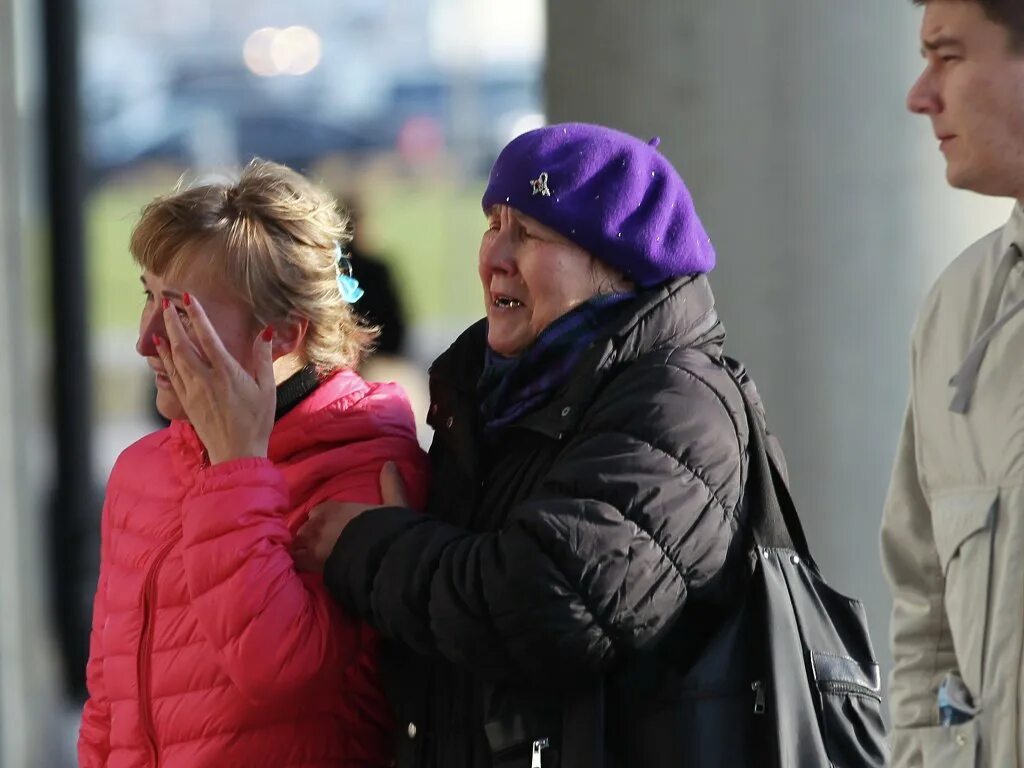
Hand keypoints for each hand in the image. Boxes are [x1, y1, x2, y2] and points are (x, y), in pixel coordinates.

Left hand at [153, 294, 275, 464]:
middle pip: (183, 345)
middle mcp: (205, 379)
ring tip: (162, 322)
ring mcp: (193, 391)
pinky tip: (162, 350)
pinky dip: (165, 359)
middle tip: (166, 304)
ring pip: (174, 359)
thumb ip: (263, 359)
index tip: (188, 298)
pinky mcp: (187, 402)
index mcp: (227, 373)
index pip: (207, 337)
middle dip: (174, 322)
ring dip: (167, 338)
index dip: (197, 315)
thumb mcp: (267, 389)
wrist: (237, 453)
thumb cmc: (256, 421)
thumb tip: (264, 333)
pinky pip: (172, 375)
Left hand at [291, 462, 409, 572]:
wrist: (380, 555)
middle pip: (307, 528)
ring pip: (299, 544)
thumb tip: (390, 463)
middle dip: (313, 536)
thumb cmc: (386, 529)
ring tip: (316, 559)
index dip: (324, 520)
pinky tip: (309, 569)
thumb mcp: (394, 504)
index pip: (318, 511)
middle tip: (325, 546)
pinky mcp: (310, 563)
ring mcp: (311, 543)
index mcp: (334, 507)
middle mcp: (318, 522)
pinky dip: (301, 564)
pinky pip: (297, 561)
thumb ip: (390, 484)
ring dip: (305, 550)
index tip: (331, 528)